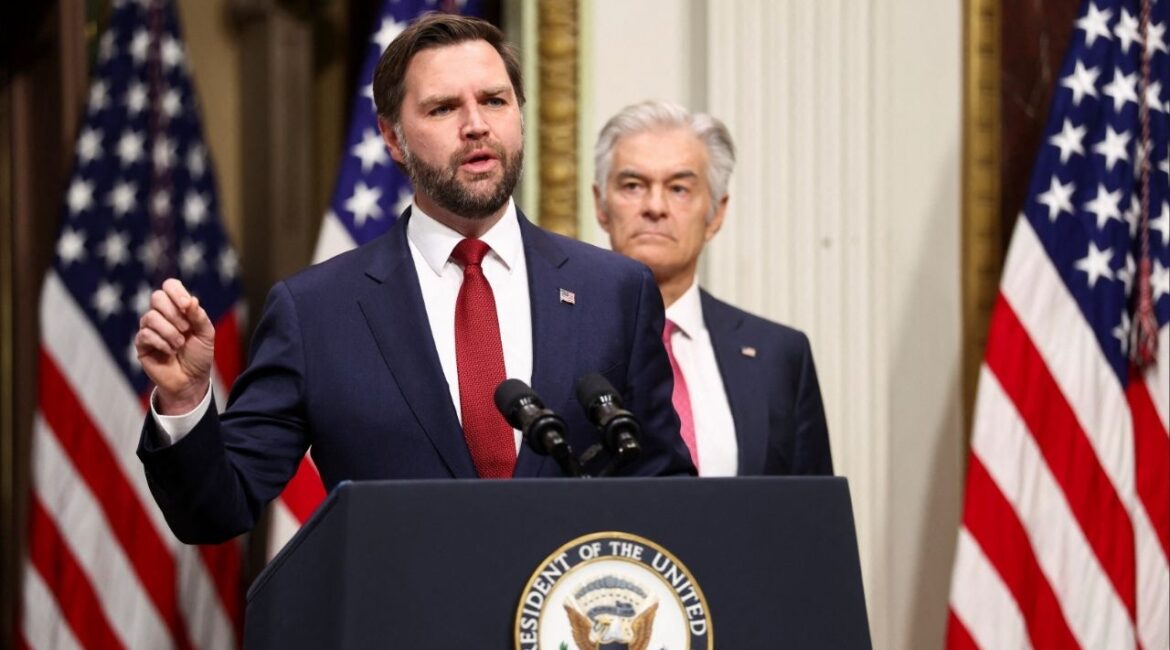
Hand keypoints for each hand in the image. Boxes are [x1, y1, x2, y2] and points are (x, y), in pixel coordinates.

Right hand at [135, 278, 215, 413]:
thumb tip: (191, 299)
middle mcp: (161, 315)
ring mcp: (149, 328)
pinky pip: (145, 334)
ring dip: (169, 332)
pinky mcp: (141, 344)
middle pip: (157, 297)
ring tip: (179, 345)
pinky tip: (170, 352)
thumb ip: (199, 316)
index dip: (176, 292)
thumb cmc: (199, 355)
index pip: (170, 286)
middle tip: (186, 329)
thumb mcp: (206, 334)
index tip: (187, 306)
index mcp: (178, 308)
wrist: (192, 380)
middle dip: (174, 313)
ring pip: (150, 317)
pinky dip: (162, 343)